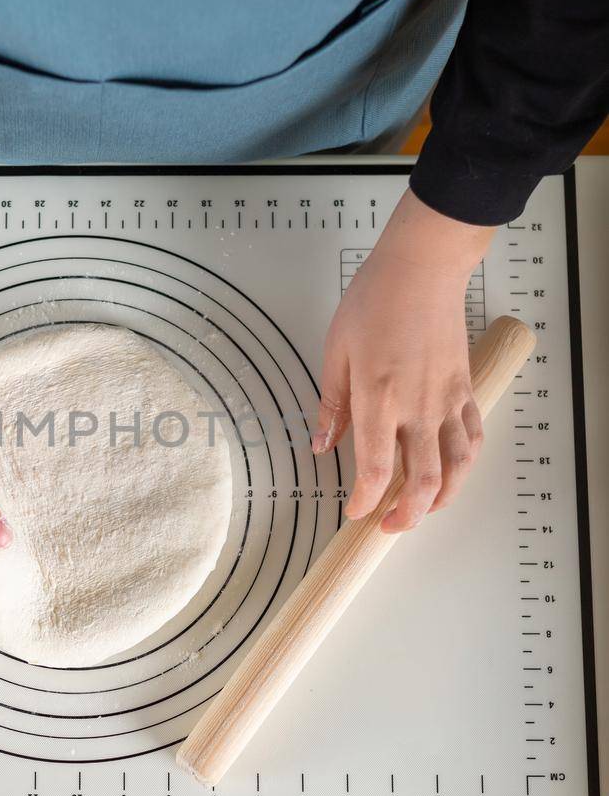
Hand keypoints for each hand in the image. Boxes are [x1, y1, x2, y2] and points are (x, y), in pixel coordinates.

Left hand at [313, 188, 495, 532]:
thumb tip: (322, 445)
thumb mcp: (336, 351)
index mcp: (379, 400)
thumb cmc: (374, 301)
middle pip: (423, 482)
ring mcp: (447, 400)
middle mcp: (418, 408)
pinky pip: (473, 437)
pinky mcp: (465, 389)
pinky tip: (453, 473)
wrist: (422, 269)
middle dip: (406, 515)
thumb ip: (332, 405)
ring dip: (443, 499)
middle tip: (388, 525)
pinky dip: (466, 464)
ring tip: (423, 510)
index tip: (354, 512)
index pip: (377, 471)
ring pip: (457, 468)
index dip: (366, 502)